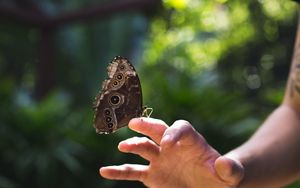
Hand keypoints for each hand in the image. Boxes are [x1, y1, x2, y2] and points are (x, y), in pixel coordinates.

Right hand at [100, 118, 243, 187]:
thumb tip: (224, 164)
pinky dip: (118, 172)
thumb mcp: (230, 175)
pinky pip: (132, 172)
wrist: (209, 187)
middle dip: (146, 125)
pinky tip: (104, 171)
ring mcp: (160, 160)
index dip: (173, 133)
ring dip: (132, 145)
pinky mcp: (152, 176)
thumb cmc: (220, 178)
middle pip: (157, 130)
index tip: (167, 145)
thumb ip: (230, 169)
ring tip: (123, 146)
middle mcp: (171, 146)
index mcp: (190, 141)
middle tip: (134, 123)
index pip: (180, 128)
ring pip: (143, 148)